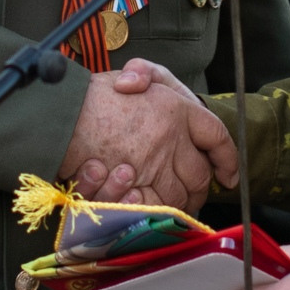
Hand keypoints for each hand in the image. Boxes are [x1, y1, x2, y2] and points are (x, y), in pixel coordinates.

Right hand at [61, 71, 237, 211]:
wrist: (60, 116)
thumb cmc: (89, 96)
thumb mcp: (127, 77)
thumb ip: (146, 78)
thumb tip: (144, 83)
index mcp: (176, 108)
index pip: (216, 135)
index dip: (227, 158)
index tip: (229, 174)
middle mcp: (171, 137)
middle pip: (199, 174)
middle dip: (198, 190)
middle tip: (193, 196)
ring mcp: (154, 163)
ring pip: (178, 195)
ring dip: (177, 204)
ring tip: (171, 205)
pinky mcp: (136, 185)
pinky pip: (155, 206)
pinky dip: (155, 211)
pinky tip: (149, 207)